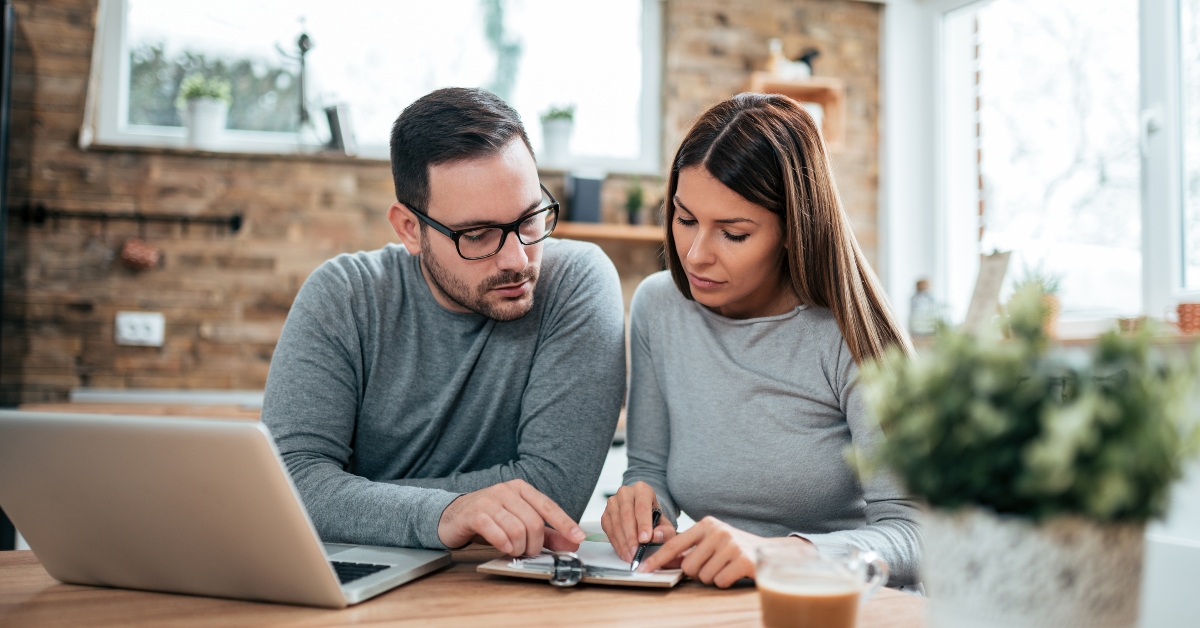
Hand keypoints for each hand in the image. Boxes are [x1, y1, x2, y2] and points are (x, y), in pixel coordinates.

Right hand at [437, 479, 585, 556]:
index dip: (565, 524)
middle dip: (535, 544)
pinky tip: (504, 548)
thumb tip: (572, 543)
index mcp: (521, 489)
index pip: (548, 506)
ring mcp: (489, 500)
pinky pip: (495, 530)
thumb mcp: (520, 523)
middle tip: (529, 552)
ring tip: (514, 550)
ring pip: (516, 528)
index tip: (578, 538)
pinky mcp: (473, 513)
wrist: (452, 516)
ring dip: (519, 547)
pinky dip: (503, 544)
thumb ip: (547, 534)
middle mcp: (506, 491)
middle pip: (533, 522)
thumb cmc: (489, 519)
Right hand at [600, 481, 676, 561]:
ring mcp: (613, 502)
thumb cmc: (654, 517)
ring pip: (616, 523)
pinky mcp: (605, 514)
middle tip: (636, 552)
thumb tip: (656, 536)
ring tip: (630, 556)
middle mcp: (625, 493)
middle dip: (631, 537)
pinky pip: (609, 530)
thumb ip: (665, 530)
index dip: (643, 524)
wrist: (643, 514)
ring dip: (623, 542)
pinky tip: (623, 552)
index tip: (645, 540)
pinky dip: (616, 543)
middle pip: (626, 515)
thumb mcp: (665, 523)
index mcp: (642, 489)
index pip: (642, 506)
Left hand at [635, 516, 810, 588]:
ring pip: (704, 576)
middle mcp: (718, 531)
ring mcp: (731, 544)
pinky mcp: (742, 560)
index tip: (643, 569)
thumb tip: (666, 560)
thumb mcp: (713, 541)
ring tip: (727, 567)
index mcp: (706, 524)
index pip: (674, 544)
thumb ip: (691, 548)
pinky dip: (726, 581)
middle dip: (699, 572)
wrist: (772, 552)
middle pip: (689, 566)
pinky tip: (735, 572)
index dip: (657, 559)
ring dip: (714, 577)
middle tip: (715, 565)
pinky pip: (720, 581)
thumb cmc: (736, 548)